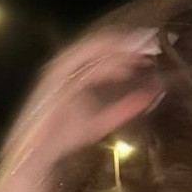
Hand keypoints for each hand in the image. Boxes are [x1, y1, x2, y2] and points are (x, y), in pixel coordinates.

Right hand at [0, 27, 165, 183]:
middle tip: (153, 40)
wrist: (38, 153)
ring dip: (118, 48)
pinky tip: (125, 71)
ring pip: (92, 50)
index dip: (129, 41)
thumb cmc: (65, 134)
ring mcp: (60, 71)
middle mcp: (67, 64)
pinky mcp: (56, 83)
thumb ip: (124, 108)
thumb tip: (151, 96)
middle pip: (100, 42)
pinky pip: (83, 71)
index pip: (105, 46)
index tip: (154, 43)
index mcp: (76, 68)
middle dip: (127, 38)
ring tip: (142, 50)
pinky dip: (105, 69)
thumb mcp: (102, 121)